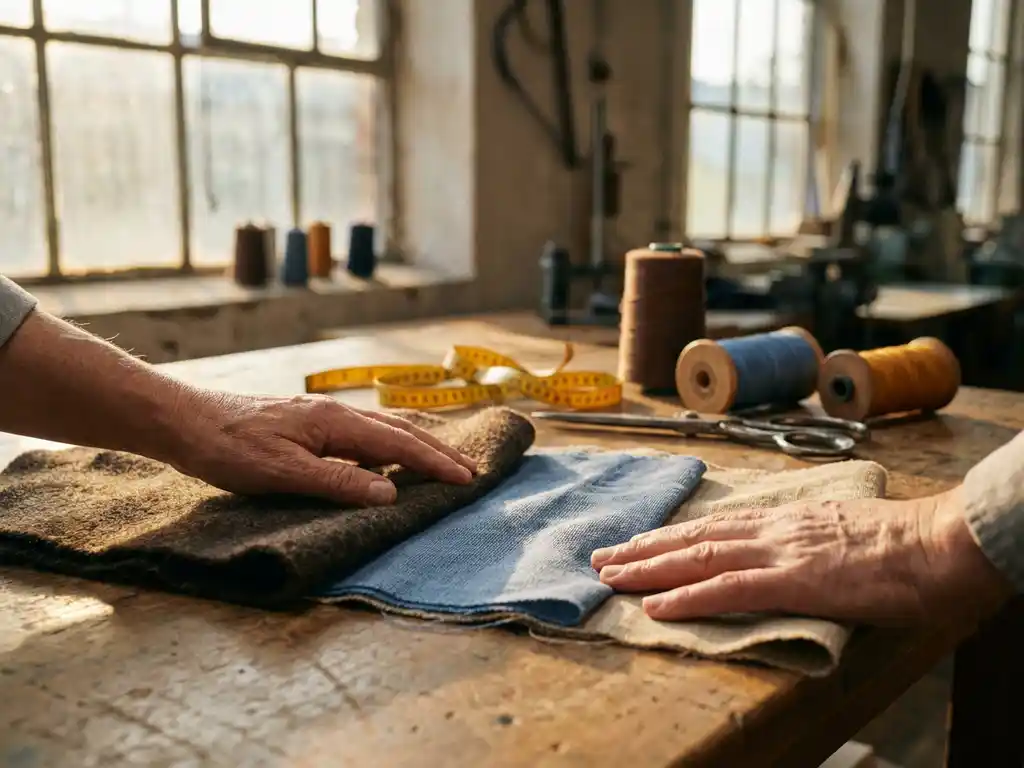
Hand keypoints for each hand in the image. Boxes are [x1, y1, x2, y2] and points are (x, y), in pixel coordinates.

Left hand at [166, 389, 476, 505]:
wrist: (184, 421)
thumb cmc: (227, 448)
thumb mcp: (282, 473)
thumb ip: (338, 482)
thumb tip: (390, 493)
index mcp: (335, 424)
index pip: (399, 444)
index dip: (435, 463)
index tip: (468, 479)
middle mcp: (335, 415)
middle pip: (399, 431)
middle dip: (437, 451)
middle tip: (471, 470)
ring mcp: (322, 418)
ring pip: (383, 431)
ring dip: (417, 446)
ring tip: (443, 462)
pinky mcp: (309, 425)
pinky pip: (363, 435)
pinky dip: (390, 445)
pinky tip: (388, 458)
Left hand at [590, 488, 1010, 624]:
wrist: (938, 543)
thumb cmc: (903, 544)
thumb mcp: (843, 532)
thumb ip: (809, 540)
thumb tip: (794, 553)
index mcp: (786, 519)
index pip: (716, 525)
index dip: (672, 534)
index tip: (639, 541)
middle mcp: (772, 529)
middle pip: (694, 537)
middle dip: (645, 548)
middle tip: (604, 557)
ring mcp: (780, 552)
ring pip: (699, 557)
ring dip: (649, 569)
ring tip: (611, 576)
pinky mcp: (792, 580)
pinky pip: (728, 588)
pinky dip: (686, 597)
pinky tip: (656, 605)